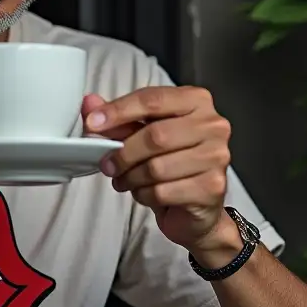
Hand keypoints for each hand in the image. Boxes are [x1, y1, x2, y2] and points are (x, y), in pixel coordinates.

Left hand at [83, 86, 232, 250]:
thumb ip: (116, 117)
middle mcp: (213, 125)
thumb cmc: (169, 161)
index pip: (153, 99)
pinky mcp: (212, 187)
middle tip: (106, 163)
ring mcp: (217, 156)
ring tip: (123, 180)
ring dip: (131, 177)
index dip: (119, 111)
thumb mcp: (140, 134)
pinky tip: (143, 192)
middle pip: (156, 136)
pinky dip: (143, 195)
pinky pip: (163, 191)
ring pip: (157, 167)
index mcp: (196, 101)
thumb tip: (89, 103)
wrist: (194, 207)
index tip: (92, 124)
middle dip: (123, 152)